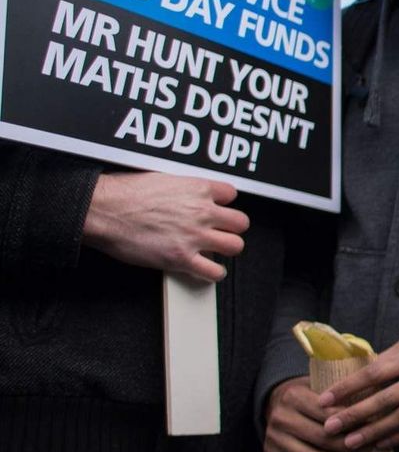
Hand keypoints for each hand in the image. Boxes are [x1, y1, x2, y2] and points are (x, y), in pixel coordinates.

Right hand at [82, 172, 244, 280]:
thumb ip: (183, 189)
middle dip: (231, 228)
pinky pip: (214, 271)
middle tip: (220, 232)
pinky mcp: (182, 259)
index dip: (223, 204)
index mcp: (197, 189)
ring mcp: (194, 236)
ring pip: (235, 246)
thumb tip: (186, 196)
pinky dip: (214, 273)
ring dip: (227, 249)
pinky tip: (207, 271)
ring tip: (216, 251)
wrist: (104, 210)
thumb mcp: (162, 179)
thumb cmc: (124, 194)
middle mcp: (202, 212)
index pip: (231, 195)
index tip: (217, 210)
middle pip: (240, 223)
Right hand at [263, 377, 380, 451]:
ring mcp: (273, 437)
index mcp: (295, 395)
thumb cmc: (310, 394)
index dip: (354, 424)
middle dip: (351, 449)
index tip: (378, 431)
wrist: (276, 401)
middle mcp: (281, 417)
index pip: (328, 414)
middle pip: (321, 438)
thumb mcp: (323, 385)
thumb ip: (344, 393)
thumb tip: (380, 403)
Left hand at [322, 327, 398, 450]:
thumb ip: (388, 359)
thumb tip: (359, 374)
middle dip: (354, 414)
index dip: (348, 387)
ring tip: (350, 442)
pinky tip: (380, 444)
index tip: (324, 399)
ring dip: (373, 431)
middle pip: (383, 399)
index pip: (373, 373)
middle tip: (330, 427)